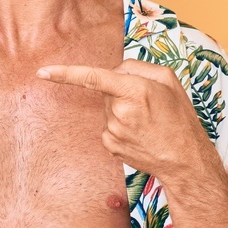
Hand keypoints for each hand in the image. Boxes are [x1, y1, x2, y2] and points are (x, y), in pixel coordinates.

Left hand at [37, 59, 211, 175]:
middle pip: (107, 91)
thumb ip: (138, 67)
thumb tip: (114, 70)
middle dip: (121, 92)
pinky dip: (120, 128)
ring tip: (147, 122)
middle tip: (148, 105)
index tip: (42, 72)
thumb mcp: (168, 80)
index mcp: (134, 90)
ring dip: (122, 111)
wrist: (185, 160)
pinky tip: (139, 135)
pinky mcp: (111, 146)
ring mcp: (113, 131)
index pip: (93, 77)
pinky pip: (108, 127)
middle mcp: (120, 111)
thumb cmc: (180, 117)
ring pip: (108, 110)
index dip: (65, 73)